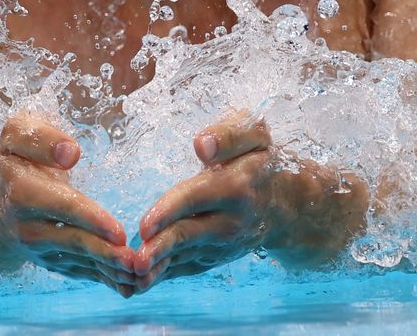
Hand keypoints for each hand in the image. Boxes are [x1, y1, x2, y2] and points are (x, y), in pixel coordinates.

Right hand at [0, 112, 136, 295]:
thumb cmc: (16, 153)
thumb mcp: (19, 131)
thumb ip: (42, 139)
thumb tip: (70, 153)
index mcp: (21, 190)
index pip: (62, 207)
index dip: (91, 219)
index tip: (118, 231)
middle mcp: (26, 225)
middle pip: (72, 241)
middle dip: (105, 253)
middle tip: (136, 262)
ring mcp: (36, 247)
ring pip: (76, 261)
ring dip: (107, 271)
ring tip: (137, 278)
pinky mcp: (47, 258)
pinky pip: (75, 271)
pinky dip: (100, 279)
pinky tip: (126, 285)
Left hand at [133, 112, 368, 292]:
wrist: (285, 205)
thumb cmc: (261, 162)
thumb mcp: (255, 135)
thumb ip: (230, 134)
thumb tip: (201, 144)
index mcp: (236, 186)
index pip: (197, 197)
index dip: (170, 211)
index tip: (145, 224)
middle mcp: (230, 221)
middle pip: (188, 235)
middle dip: (161, 248)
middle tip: (135, 259)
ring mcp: (221, 245)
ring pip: (184, 257)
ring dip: (157, 268)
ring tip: (131, 275)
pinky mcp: (213, 258)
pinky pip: (186, 268)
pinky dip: (163, 275)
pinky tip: (137, 282)